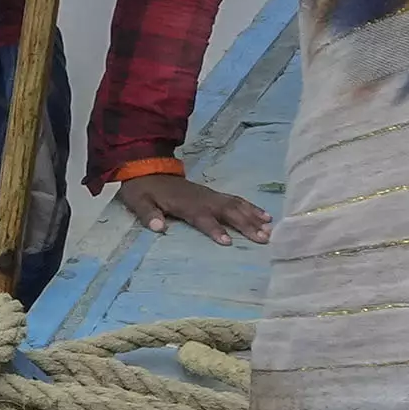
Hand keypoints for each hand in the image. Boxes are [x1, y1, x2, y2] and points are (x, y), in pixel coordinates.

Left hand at [112, 169, 271, 244]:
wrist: (146, 167)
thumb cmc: (142, 189)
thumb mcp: (138, 201)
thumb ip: (148, 214)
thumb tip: (157, 227)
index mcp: (185, 203)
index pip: (202, 218)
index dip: (214, 229)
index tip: (228, 242)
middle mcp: (202, 198)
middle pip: (227, 212)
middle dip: (246, 224)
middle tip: (263, 238)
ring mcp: (210, 195)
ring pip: (236, 205)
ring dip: (253, 216)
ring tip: (270, 228)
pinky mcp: (213, 194)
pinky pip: (236, 200)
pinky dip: (251, 207)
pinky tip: (264, 215)